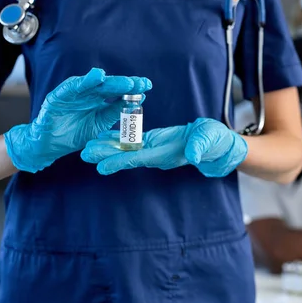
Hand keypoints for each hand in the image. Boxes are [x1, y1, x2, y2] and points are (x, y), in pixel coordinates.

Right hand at [4, 68, 151, 172]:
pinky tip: (95, 77)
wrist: (49, 145)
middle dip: (124, 84)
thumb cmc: (74, 133)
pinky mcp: (57, 98)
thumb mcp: (100, 124)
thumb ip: (114, 112)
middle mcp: (87, 93)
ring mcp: (72, 94)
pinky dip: (82, 82)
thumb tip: (136, 101)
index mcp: (98, 99)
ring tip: (124, 81)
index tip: (147, 85)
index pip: (117, 91)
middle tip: (140, 83)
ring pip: (91, 84)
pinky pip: (69, 88)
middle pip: (107, 85)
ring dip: (109, 81)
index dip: (132, 88)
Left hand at [81, 118, 247, 176]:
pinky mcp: (155, 142)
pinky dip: (119, 139)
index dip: (120, 161)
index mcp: (168, 155)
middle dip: (106, 156)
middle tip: (84, 154)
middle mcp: (157, 155)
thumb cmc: (215, 141)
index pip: (140, 158)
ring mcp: (155, 150)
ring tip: (88, 146)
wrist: (217, 143)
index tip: (101, 166)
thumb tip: (194, 156)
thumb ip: (201, 148)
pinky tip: (105, 136)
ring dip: (108, 148)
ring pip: (127, 149)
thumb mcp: (210, 140)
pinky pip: (134, 142)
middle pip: (127, 156)